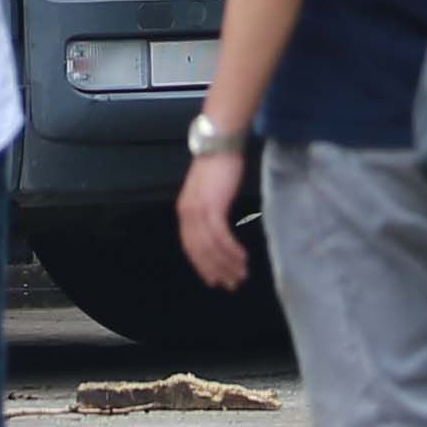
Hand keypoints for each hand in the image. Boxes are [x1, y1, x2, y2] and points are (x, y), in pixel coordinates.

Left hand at [180, 148, 251, 290]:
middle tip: (231, 284)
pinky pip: (221, 237)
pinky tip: (242, 257)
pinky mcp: (212, 207)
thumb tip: (217, 229)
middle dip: (216, 270)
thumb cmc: (218, 165)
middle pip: (200, 252)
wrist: (220, 142)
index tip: (216, 279)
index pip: (190, 247)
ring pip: (211, 247)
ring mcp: (198, 211)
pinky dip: (231, 250)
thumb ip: (208, 210)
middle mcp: (187, 214)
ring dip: (227, 264)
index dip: (203, 266)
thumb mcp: (208, 192)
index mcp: (184, 212)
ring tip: (241, 274)